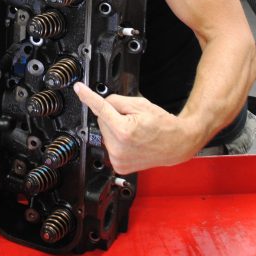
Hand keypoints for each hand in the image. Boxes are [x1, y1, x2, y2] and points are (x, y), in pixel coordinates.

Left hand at [73, 82, 204, 173]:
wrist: (176, 144)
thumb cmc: (163, 125)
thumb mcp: (140, 104)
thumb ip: (116, 101)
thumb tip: (101, 102)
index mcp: (124, 131)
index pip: (100, 108)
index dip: (87, 96)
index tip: (78, 89)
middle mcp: (119, 148)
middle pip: (102, 121)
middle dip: (113, 116)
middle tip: (132, 119)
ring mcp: (118, 159)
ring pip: (105, 134)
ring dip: (115, 129)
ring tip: (134, 132)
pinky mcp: (119, 165)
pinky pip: (110, 145)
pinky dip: (117, 141)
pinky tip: (131, 142)